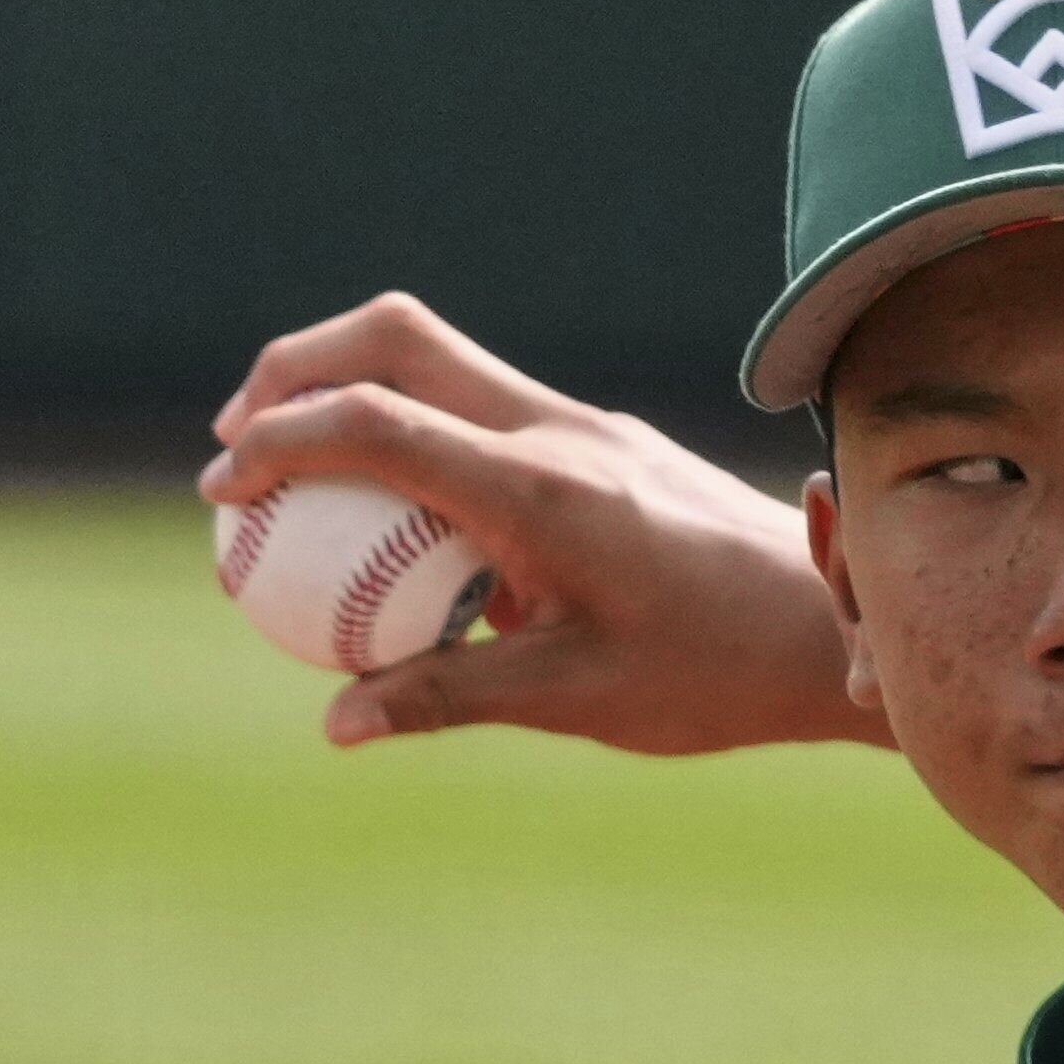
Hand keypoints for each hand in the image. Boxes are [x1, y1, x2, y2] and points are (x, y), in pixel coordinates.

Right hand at [198, 292, 881, 753]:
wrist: (841, 627)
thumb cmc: (719, 672)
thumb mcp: (576, 698)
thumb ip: (449, 698)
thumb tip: (335, 726)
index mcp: (542, 490)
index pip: (376, 423)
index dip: (278, 443)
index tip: (222, 494)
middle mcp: (561, 433)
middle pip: (395, 338)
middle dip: (294, 368)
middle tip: (239, 444)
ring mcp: (587, 427)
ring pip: (440, 359)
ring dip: (353, 392)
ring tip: (297, 479)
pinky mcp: (605, 442)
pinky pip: (483, 409)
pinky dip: (415, 433)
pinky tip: (399, 524)